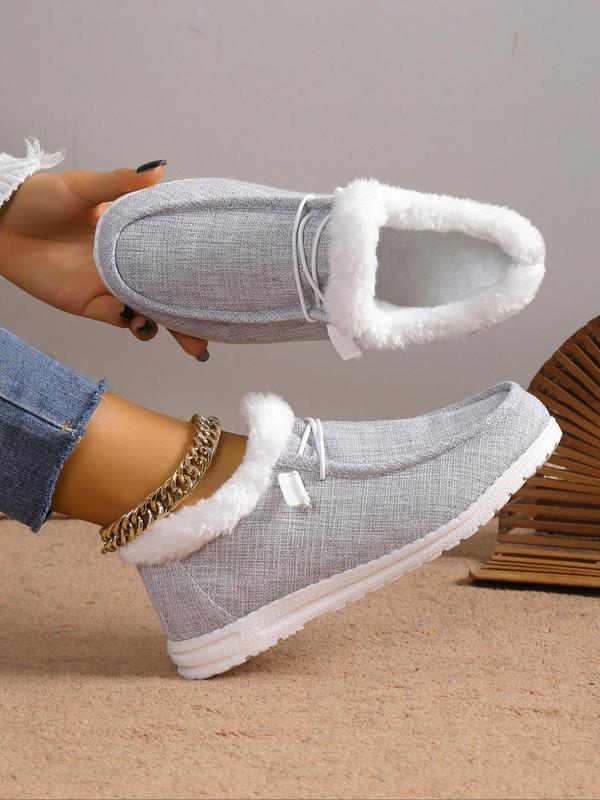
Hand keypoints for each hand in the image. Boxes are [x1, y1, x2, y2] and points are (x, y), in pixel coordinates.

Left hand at [0, 161, 208, 356]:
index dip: (196, 270)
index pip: (173, 256)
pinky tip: (138, 320)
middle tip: (207, 333)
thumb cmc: (40, 198)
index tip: (220, 282)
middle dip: (188, 316)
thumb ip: (120, 182)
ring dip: (165, 324)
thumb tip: (158, 168)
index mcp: (134, 236)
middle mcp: (128, 264)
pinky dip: (132, 323)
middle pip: (166, 293)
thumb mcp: (83, 186)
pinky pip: (118, 318)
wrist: (1, 222)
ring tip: (179, 333)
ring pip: (148, 312)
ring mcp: (111, 285)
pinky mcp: (90, 304)